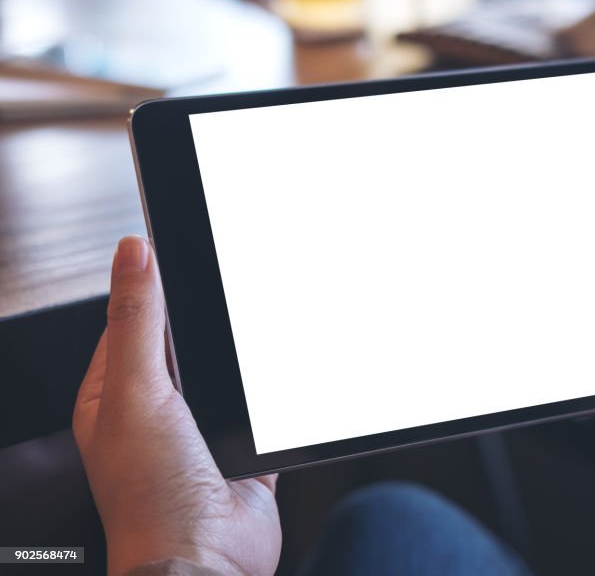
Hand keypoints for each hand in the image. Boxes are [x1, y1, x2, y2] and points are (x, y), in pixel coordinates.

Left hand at [73, 236, 281, 574]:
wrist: (206, 560)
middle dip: (205, 323)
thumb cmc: (152, 495)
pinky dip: (273, 394)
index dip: (152, 287)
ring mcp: (199, 433)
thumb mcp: (136, 392)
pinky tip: (281, 379)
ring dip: (240, 360)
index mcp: (112, 397)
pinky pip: (261, 408)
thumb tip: (132, 252)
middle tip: (229, 286)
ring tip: (257, 331)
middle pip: (182, 346)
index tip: (177, 250)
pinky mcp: (242, 450)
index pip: (129, 323)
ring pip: (224, 375)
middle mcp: (154, 414)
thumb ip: (137, 321)